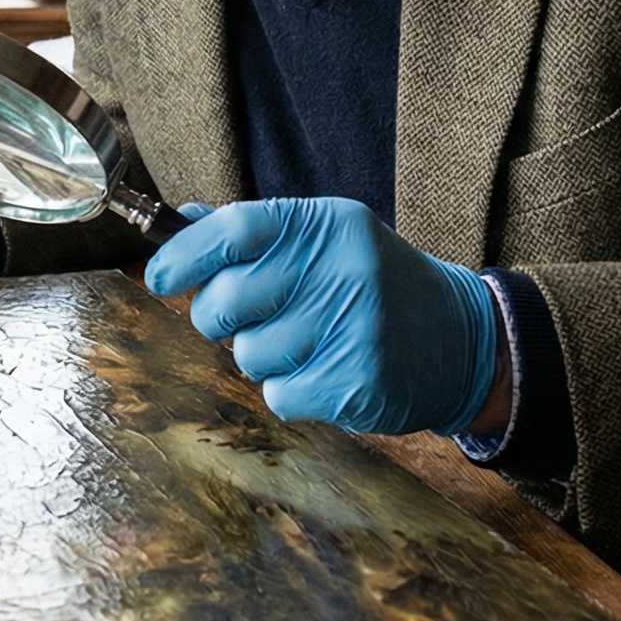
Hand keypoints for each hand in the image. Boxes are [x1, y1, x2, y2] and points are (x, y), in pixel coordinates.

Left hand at [144, 197, 502, 436]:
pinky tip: (328, 373)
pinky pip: (279, 397)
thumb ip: (256, 234)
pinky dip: (293, 392)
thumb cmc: (376, 286)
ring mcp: (353, 327)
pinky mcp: (358, 382)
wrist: (461, 340)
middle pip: (226, 303)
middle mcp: (341, 269)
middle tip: (250, 320)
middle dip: (220, 320)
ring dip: (265, 360)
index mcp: (327, 224)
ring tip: (309, 345)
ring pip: (249, 357)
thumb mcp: (326, 241)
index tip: (159, 276)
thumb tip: (181, 224)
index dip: (184, 256)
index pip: (234, 229)